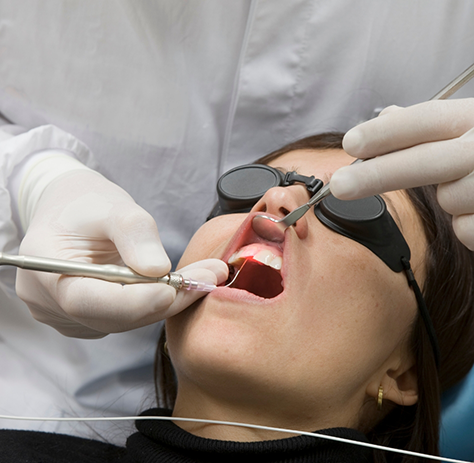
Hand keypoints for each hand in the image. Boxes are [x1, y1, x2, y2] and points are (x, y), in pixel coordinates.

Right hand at [16, 170, 227, 337]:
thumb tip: (159, 271)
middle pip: (114, 316)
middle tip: (211, 275)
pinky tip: (180, 282)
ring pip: (125, 320)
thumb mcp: (112, 205)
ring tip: (205, 274)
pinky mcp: (87, 317)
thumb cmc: (86, 202)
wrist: (69, 209)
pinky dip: (155, 301)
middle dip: (167, 298)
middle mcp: (50, 302)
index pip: (89, 300)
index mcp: (44, 268)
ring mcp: (67, 314)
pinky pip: (125, 317)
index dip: (137, 300)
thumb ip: (134, 235)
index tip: (178, 287)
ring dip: (168, 300)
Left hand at [330, 99, 473, 248]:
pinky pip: (466, 229)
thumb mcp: (470, 127)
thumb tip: (386, 112)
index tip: (350, 143)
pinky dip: (467, 224)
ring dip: (450, 198)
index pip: (428, 119)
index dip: (387, 132)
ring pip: (448, 200)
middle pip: (426, 162)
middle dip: (377, 175)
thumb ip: (430, 125)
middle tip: (339, 186)